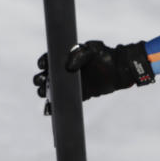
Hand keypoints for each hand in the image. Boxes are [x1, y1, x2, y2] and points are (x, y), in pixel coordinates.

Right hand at [34, 40, 154, 101]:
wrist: (119, 70)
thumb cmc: (104, 56)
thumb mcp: (92, 50)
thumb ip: (80, 55)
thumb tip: (67, 66)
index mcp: (66, 57)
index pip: (49, 59)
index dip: (43, 62)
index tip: (42, 65)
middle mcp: (65, 70)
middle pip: (46, 76)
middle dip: (40, 79)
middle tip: (41, 81)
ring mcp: (71, 84)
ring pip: (52, 90)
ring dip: (44, 93)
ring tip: (44, 94)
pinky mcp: (78, 95)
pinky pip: (63, 101)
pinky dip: (55, 106)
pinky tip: (49, 110)